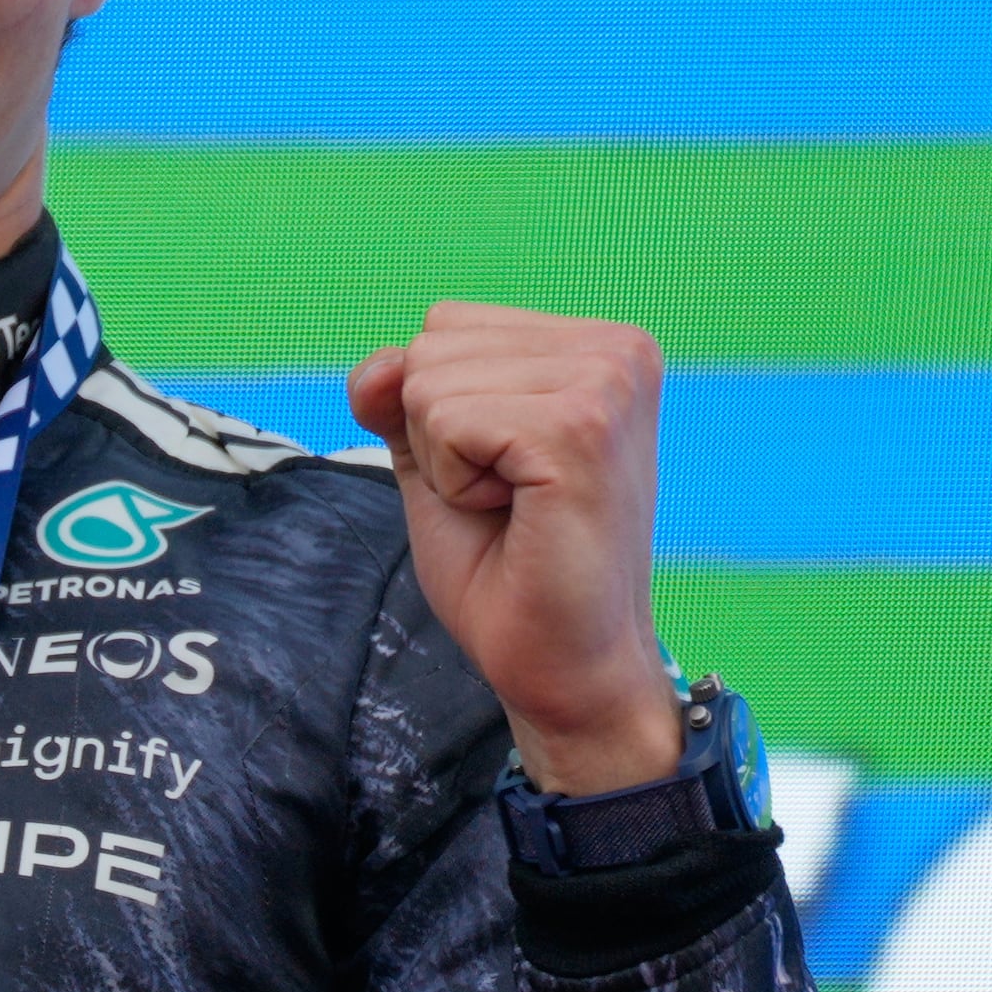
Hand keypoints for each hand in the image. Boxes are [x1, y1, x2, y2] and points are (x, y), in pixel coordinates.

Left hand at [347, 302, 685, 794]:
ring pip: (429, 381)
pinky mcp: (580, 428)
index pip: (445, 324)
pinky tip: (518, 517)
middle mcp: (617, 349)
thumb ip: (402, 396)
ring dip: (447, 463)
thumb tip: (374, 366)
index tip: (508, 476)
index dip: (441, 412)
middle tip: (510, 501)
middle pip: (431, 345)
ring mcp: (606, 383)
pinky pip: (445, 421)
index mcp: (598, 346)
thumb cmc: (510, 570)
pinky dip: (455, 482)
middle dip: (438, 435)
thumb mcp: (439, 460)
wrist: (565, 667)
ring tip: (516, 509)